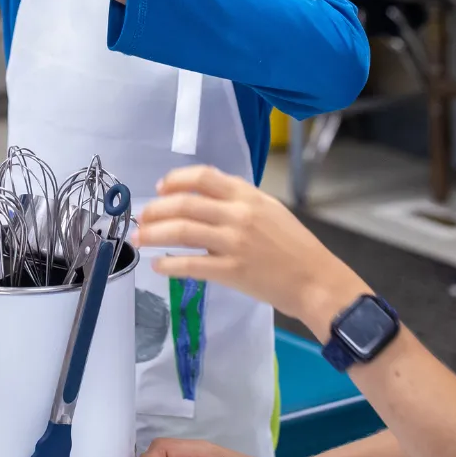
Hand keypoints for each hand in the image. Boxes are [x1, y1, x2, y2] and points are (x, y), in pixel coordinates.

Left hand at [136, 166, 368, 333]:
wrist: (315, 279)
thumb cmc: (294, 245)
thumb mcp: (269, 209)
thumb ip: (238, 198)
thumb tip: (202, 193)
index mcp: (248, 195)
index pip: (204, 177)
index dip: (176, 180)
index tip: (160, 188)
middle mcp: (238, 214)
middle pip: (185, 203)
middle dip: (156, 209)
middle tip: (143, 216)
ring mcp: (233, 243)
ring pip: (182, 231)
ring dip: (154, 234)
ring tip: (139, 238)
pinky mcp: (231, 271)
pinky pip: (191, 264)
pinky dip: (169, 264)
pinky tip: (158, 265)